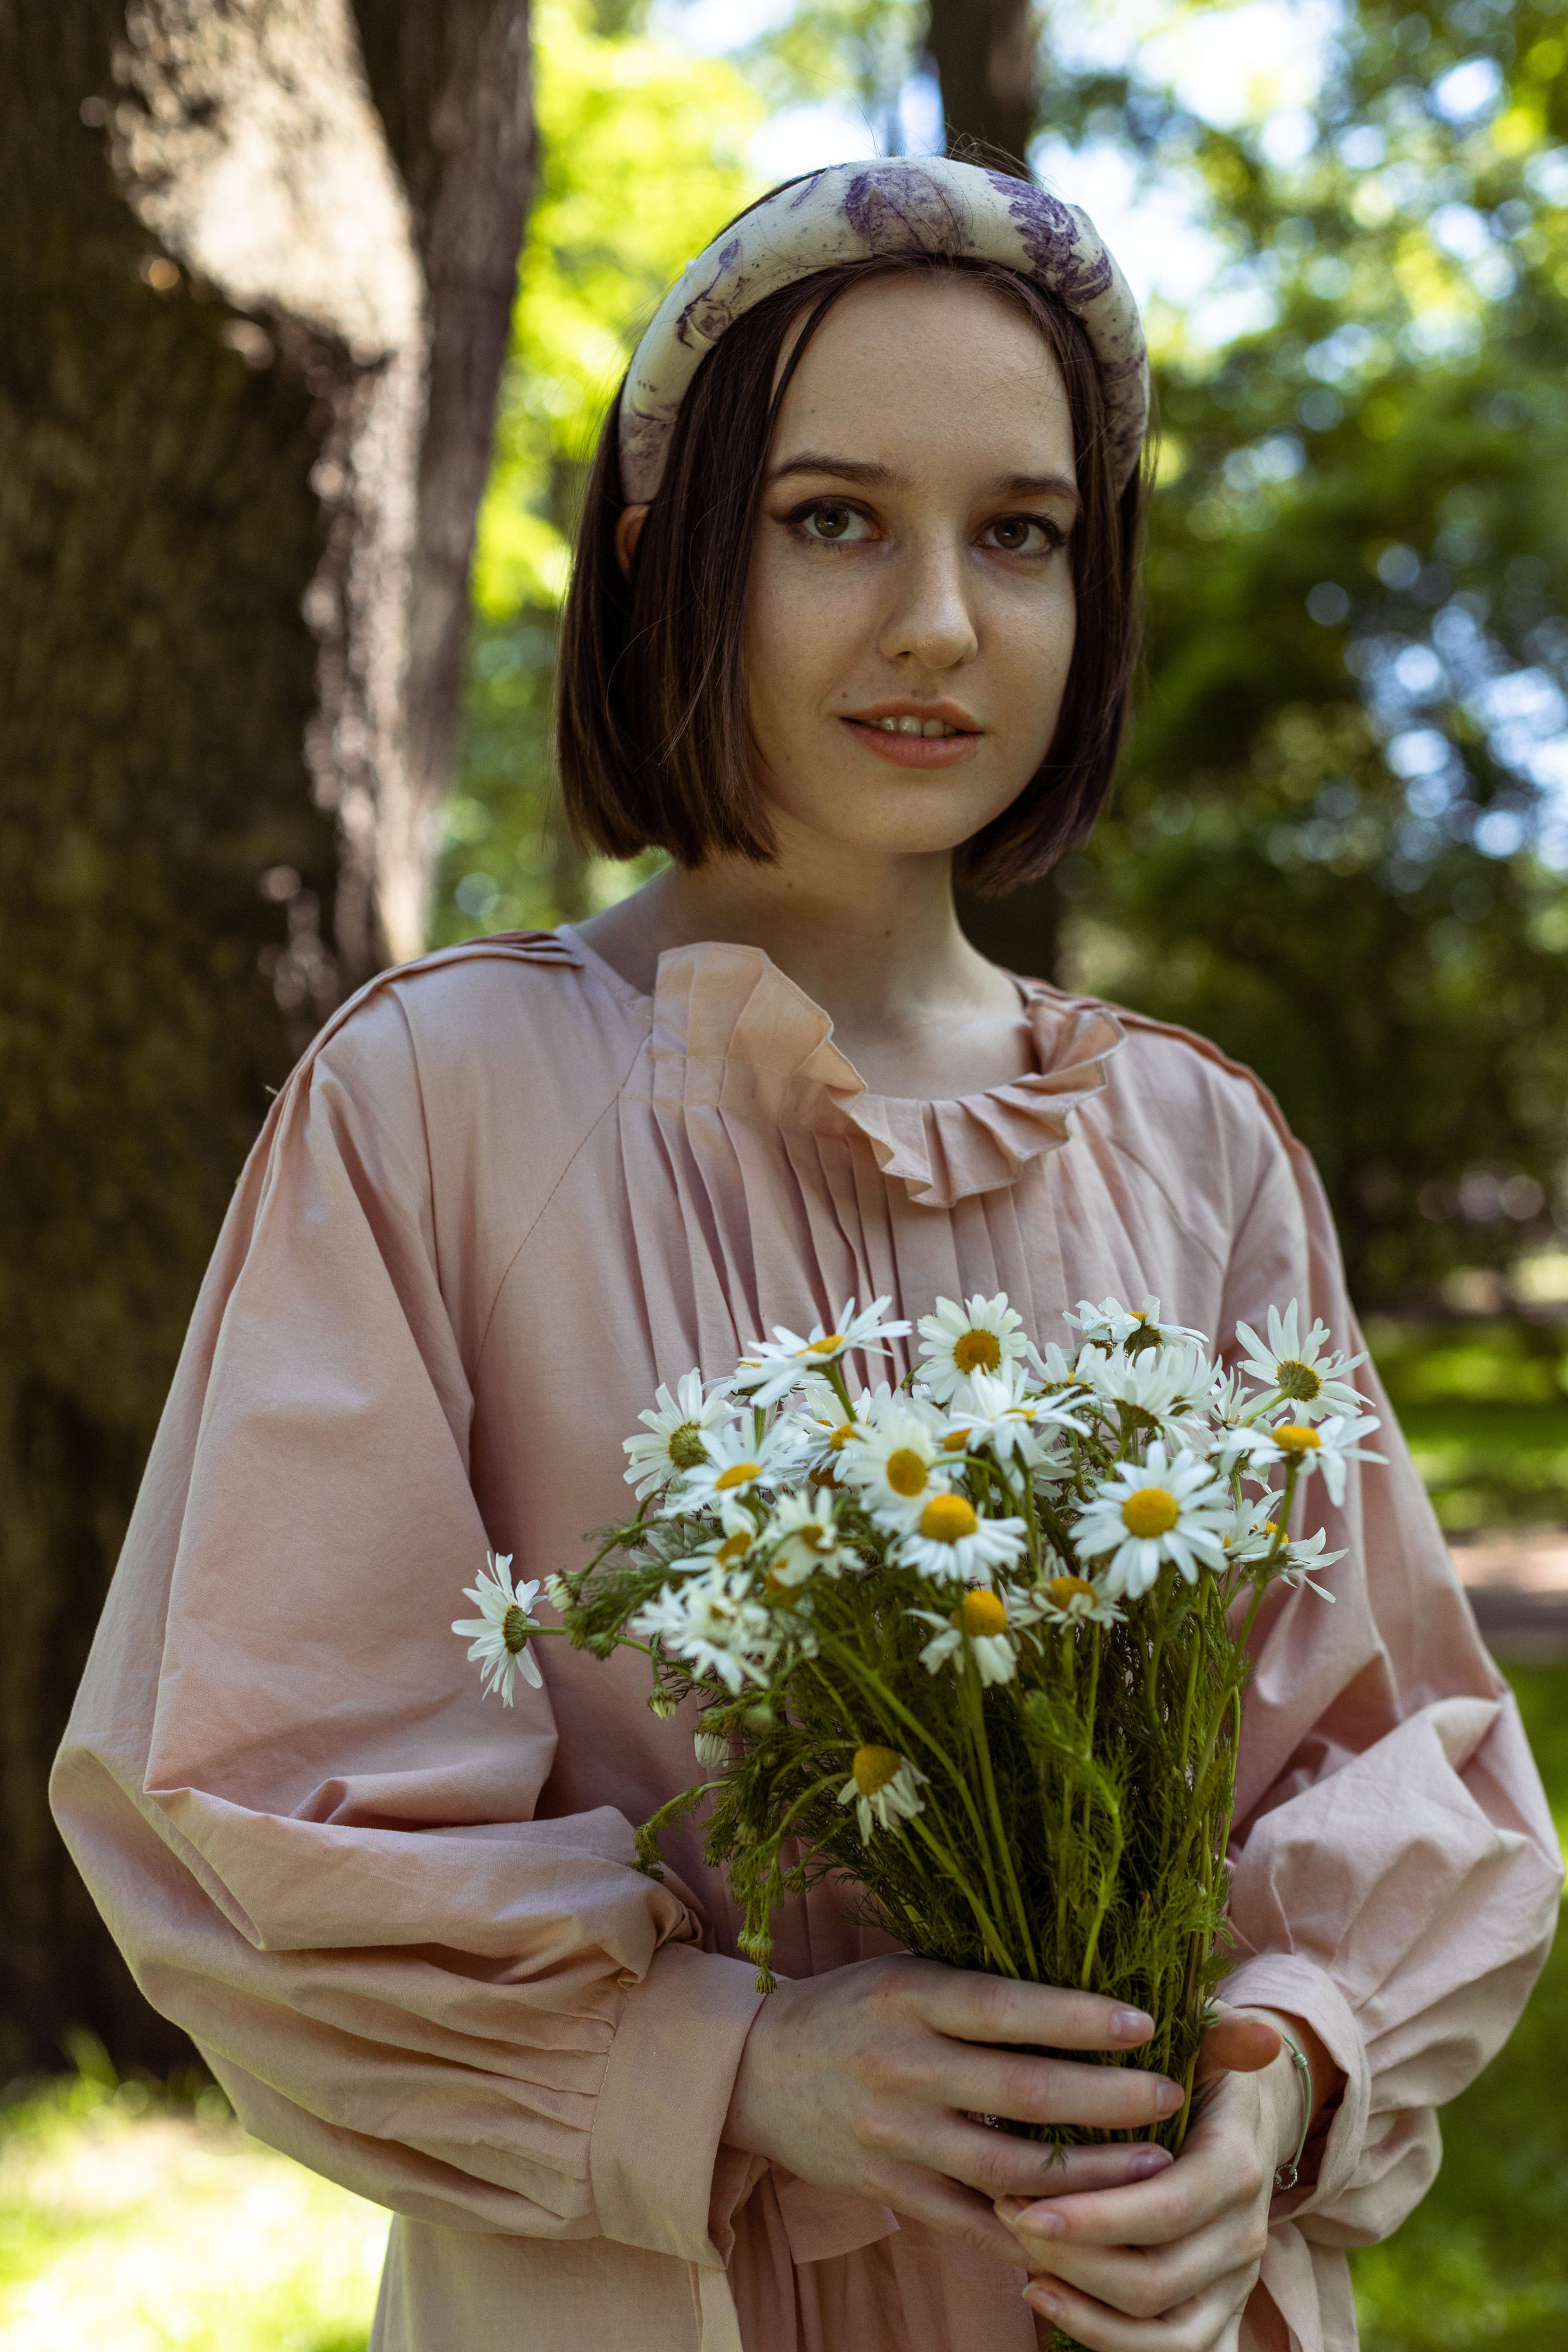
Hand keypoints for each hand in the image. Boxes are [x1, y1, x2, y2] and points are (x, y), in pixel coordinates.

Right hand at [723, 1955, 1182, 2265]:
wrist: (755, 2071)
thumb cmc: (856, 2008)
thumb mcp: (908, 1972)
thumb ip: (979, 1983)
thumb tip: (1086, 1972)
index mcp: (909, 1997)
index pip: (1006, 2007)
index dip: (1078, 2017)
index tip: (1145, 2022)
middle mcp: (901, 2065)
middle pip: (1021, 2091)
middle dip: (1106, 2098)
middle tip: (1170, 2095)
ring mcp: (895, 2135)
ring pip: (1008, 2167)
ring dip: (1089, 2173)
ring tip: (1155, 2166)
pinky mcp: (890, 2189)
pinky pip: (973, 2220)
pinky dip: (1033, 2228)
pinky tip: (1089, 2228)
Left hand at [997, 2008, 1312, 2350]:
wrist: (1245, 2120)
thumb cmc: (1201, 2071)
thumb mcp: (1207, 2040)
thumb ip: (1219, 2034)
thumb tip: (1258, 2032)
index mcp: (1237, 2167)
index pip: (1165, 2210)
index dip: (1092, 2217)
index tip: (1021, 2203)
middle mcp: (1244, 2236)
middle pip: (1154, 2280)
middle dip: (1071, 2259)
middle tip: (1006, 2217)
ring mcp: (1234, 2285)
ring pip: (1164, 2334)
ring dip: (1085, 2310)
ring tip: (1024, 2270)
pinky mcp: (1220, 2316)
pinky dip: (1110, 2341)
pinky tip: (1050, 2298)